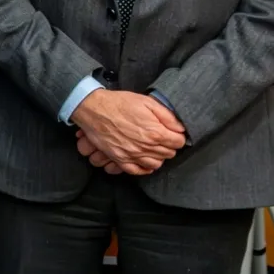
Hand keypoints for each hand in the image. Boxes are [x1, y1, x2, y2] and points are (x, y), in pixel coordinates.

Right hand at [71, 89, 186, 174]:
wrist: (93, 108)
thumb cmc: (119, 103)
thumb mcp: (147, 102)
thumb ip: (167, 116)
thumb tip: (180, 128)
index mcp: (155, 132)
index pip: (179, 142)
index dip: (177, 136)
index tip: (173, 132)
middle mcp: (145, 147)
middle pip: (169, 153)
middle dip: (169, 145)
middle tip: (163, 137)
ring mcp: (132, 154)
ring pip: (156, 164)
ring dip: (158, 156)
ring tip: (154, 148)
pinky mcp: (119, 158)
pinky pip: (137, 170)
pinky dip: (144, 168)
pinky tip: (145, 161)